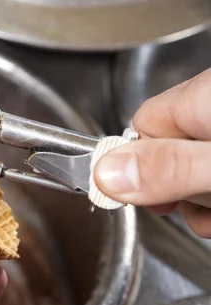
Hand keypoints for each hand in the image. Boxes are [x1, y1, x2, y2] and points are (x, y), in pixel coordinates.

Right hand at [94, 67, 210, 237]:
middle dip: (173, 190)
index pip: (138, 129)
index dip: (136, 168)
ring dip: (198, 200)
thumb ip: (166, 169)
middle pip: (164, 152)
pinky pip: (209, 169)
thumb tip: (104, 175)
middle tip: (197, 206)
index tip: (145, 199)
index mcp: (198, 98)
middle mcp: (209, 106)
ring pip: (191, 167)